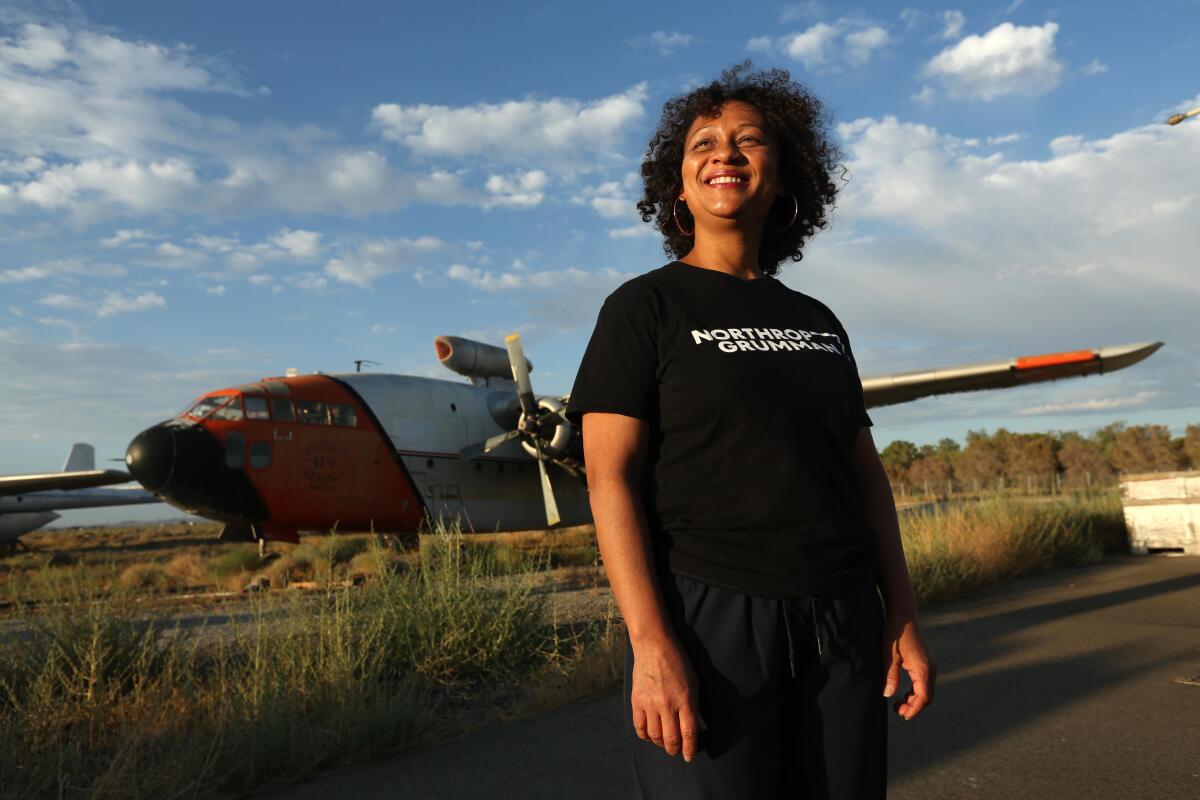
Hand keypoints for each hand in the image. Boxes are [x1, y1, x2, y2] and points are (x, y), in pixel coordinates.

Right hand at [630, 635, 706, 761]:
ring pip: (655, 736)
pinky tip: (650, 735)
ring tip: (664, 744)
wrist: (654, 645)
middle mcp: (668, 704)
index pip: (689, 733)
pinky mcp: (637, 700)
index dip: (689, 749)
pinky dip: (645, 736)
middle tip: (676, 751)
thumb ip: (695, 706)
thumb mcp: (694, 683)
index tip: (689, 757)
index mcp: (685, 699)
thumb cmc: (678, 662)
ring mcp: (650, 703)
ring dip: (660, 744)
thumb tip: (699, 727)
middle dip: (675, 750)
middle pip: (671, 738)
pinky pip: (639, 727)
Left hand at [882, 614, 936, 719]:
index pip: (923, 698)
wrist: (903, 616)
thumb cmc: (894, 634)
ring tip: (898, 705)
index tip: (903, 716)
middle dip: (914, 707)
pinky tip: (903, 693)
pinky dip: (916, 691)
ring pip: (926, 691)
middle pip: (927, 697)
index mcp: (923, 669)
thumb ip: (890, 676)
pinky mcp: (926, 662)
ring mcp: (930, 665)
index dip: (914, 710)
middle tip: (897, 711)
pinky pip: (924, 683)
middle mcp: (931, 668)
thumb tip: (888, 695)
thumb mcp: (888, 655)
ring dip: (914, 700)